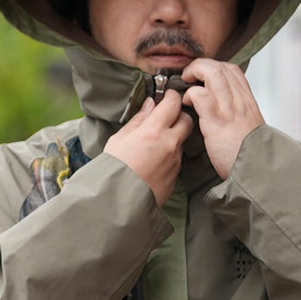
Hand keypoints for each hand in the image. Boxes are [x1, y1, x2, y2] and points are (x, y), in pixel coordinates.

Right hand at [103, 84, 194, 204]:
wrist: (118, 202)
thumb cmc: (113, 169)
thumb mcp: (120, 138)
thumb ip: (139, 120)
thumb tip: (150, 105)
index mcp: (154, 131)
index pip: (173, 103)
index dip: (171, 97)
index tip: (166, 97)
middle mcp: (169, 144)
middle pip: (187, 120)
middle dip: (179, 116)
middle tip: (166, 118)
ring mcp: (175, 161)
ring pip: (182, 141)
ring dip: (173, 137)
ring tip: (154, 144)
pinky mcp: (176, 176)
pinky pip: (177, 159)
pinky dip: (169, 155)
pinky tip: (154, 161)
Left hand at [182, 57, 264, 178]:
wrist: (256, 168)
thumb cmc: (250, 154)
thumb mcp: (250, 127)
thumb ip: (239, 115)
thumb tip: (226, 112)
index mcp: (247, 101)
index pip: (232, 70)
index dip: (216, 67)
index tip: (204, 75)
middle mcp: (239, 99)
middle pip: (219, 66)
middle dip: (200, 65)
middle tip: (190, 76)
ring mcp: (228, 107)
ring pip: (210, 72)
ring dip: (194, 73)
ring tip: (186, 83)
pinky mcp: (216, 119)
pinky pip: (200, 94)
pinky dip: (190, 94)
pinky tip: (187, 103)